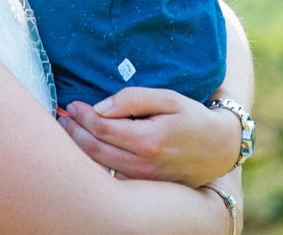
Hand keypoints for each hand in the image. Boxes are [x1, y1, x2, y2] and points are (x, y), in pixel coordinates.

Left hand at [57, 87, 240, 186]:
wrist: (219, 149)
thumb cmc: (193, 118)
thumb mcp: (169, 98)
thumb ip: (134, 99)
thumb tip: (101, 107)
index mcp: (148, 140)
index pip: (102, 128)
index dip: (83, 115)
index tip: (73, 104)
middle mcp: (143, 164)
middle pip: (95, 150)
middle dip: (74, 132)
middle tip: (62, 117)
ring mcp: (143, 178)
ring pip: (100, 165)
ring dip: (79, 147)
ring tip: (68, 129)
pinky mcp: (144, 184)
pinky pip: (111, 174)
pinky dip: (94, 160)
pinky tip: (87, 146)